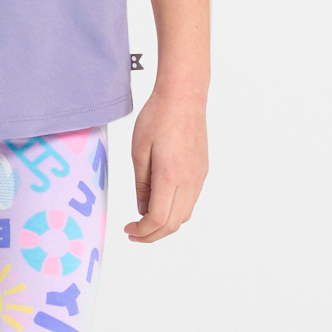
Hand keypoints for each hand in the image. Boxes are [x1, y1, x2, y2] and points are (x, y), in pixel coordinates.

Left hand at [125, 93, 206, 241]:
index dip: (142, 231)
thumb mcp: (139, 152)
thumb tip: (143, 210)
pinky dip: (175, 210)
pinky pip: (190, 201)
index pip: (159, 219)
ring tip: (144, 219)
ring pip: (184, 215)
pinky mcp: (202, 171)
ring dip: (165, 224)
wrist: (184, 97)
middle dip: (152, 234)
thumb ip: (142, 185)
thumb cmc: (158, 118)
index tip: (128, 229)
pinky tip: (160, 203)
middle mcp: (190, 180)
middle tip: (134, 231)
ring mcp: (199, 177)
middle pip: (174, 224)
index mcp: (171, 176)